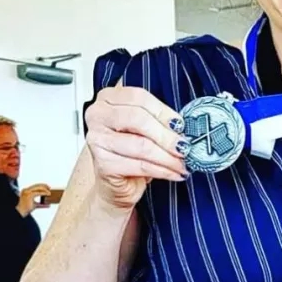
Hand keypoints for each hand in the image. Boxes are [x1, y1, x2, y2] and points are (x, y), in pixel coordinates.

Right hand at [16, 184, 51, 216]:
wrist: (21, 212)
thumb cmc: (27, 209)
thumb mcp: (35, 204)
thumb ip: (41, 204)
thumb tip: (48, 204)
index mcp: (26, 191)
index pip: (35, 186)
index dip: (42, 185)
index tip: (47, 187)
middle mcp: (26, 190)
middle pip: (37, 185)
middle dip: (44, 186)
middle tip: (49, 188)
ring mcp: (27, 192)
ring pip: (38, 188)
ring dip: (45, 189)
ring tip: (49, 192)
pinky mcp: (29, 195)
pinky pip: (39, 192)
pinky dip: (44, 193)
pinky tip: (48, 194)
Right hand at [84, 85, 188, 209]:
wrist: (116, 183)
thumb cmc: (131, 152)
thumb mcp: (145, 129)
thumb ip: (158, 121)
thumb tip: (181, 126)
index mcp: (108, 98)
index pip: (138, 98)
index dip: (163, 111)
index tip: (180, 125)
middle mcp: (98, 116)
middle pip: (138, 119)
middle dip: (166, 135)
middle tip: (184, 146)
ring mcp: (97, 140)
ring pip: (141, 145)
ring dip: (168, 157)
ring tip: (182, 163)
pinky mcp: (102, 164)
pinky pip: (140, 165)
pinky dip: (162, 170)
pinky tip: (173, 173)